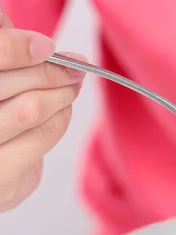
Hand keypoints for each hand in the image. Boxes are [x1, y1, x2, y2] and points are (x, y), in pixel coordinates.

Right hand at [0, 7, 86, 211]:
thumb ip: (1, 50)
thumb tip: (17, 25)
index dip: (18, 46)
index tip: (47, 46)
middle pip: (13, 81)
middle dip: (52, 71)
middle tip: (75, 67)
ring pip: (31, 107)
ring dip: (62, 93)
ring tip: (73, 85)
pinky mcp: (0, 174)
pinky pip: (43, 134)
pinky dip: (62, 117)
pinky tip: (63, 110)